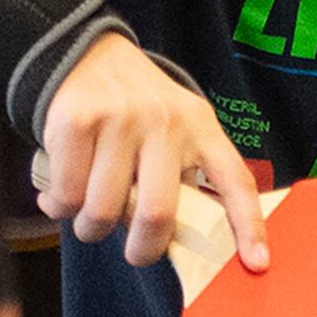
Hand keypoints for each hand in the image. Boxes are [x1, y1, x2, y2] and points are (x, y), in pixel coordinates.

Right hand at [36, 33, 268, 270]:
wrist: (87, 54)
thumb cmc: (136, 111)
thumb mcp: (176, 128)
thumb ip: (182, 176)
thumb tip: (175, 246)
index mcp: (201, 128)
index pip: (235, 180)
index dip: (248, 226)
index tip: (258, 263)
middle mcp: (165, 122)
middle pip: (157, 214)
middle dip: (142, 251)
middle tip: (134, 252)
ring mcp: (120, 119)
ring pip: (102, 211)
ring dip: (90, 230)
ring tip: (88, 218)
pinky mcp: (77, 121)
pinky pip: (67, 194)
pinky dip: (59, 209)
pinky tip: (59, 198)